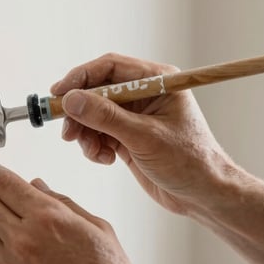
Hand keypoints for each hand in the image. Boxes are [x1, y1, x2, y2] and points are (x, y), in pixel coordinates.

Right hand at [52, 53, 234, 214]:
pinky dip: (94, 146)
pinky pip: (99, 133)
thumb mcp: (144, 137)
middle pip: (97, 91)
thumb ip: (106, 117)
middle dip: (79, 112)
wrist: (203, 195)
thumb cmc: (189, 161)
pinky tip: (105, 159)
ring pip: (94, 114)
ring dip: (86, 133)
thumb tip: (72, 100)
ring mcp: (135, 116)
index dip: (81, 79)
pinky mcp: (128, 136)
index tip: (59, 95)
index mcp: (156, 81)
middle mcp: (144, 94)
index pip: (109, 68)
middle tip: (68, 132)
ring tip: (93, 152)